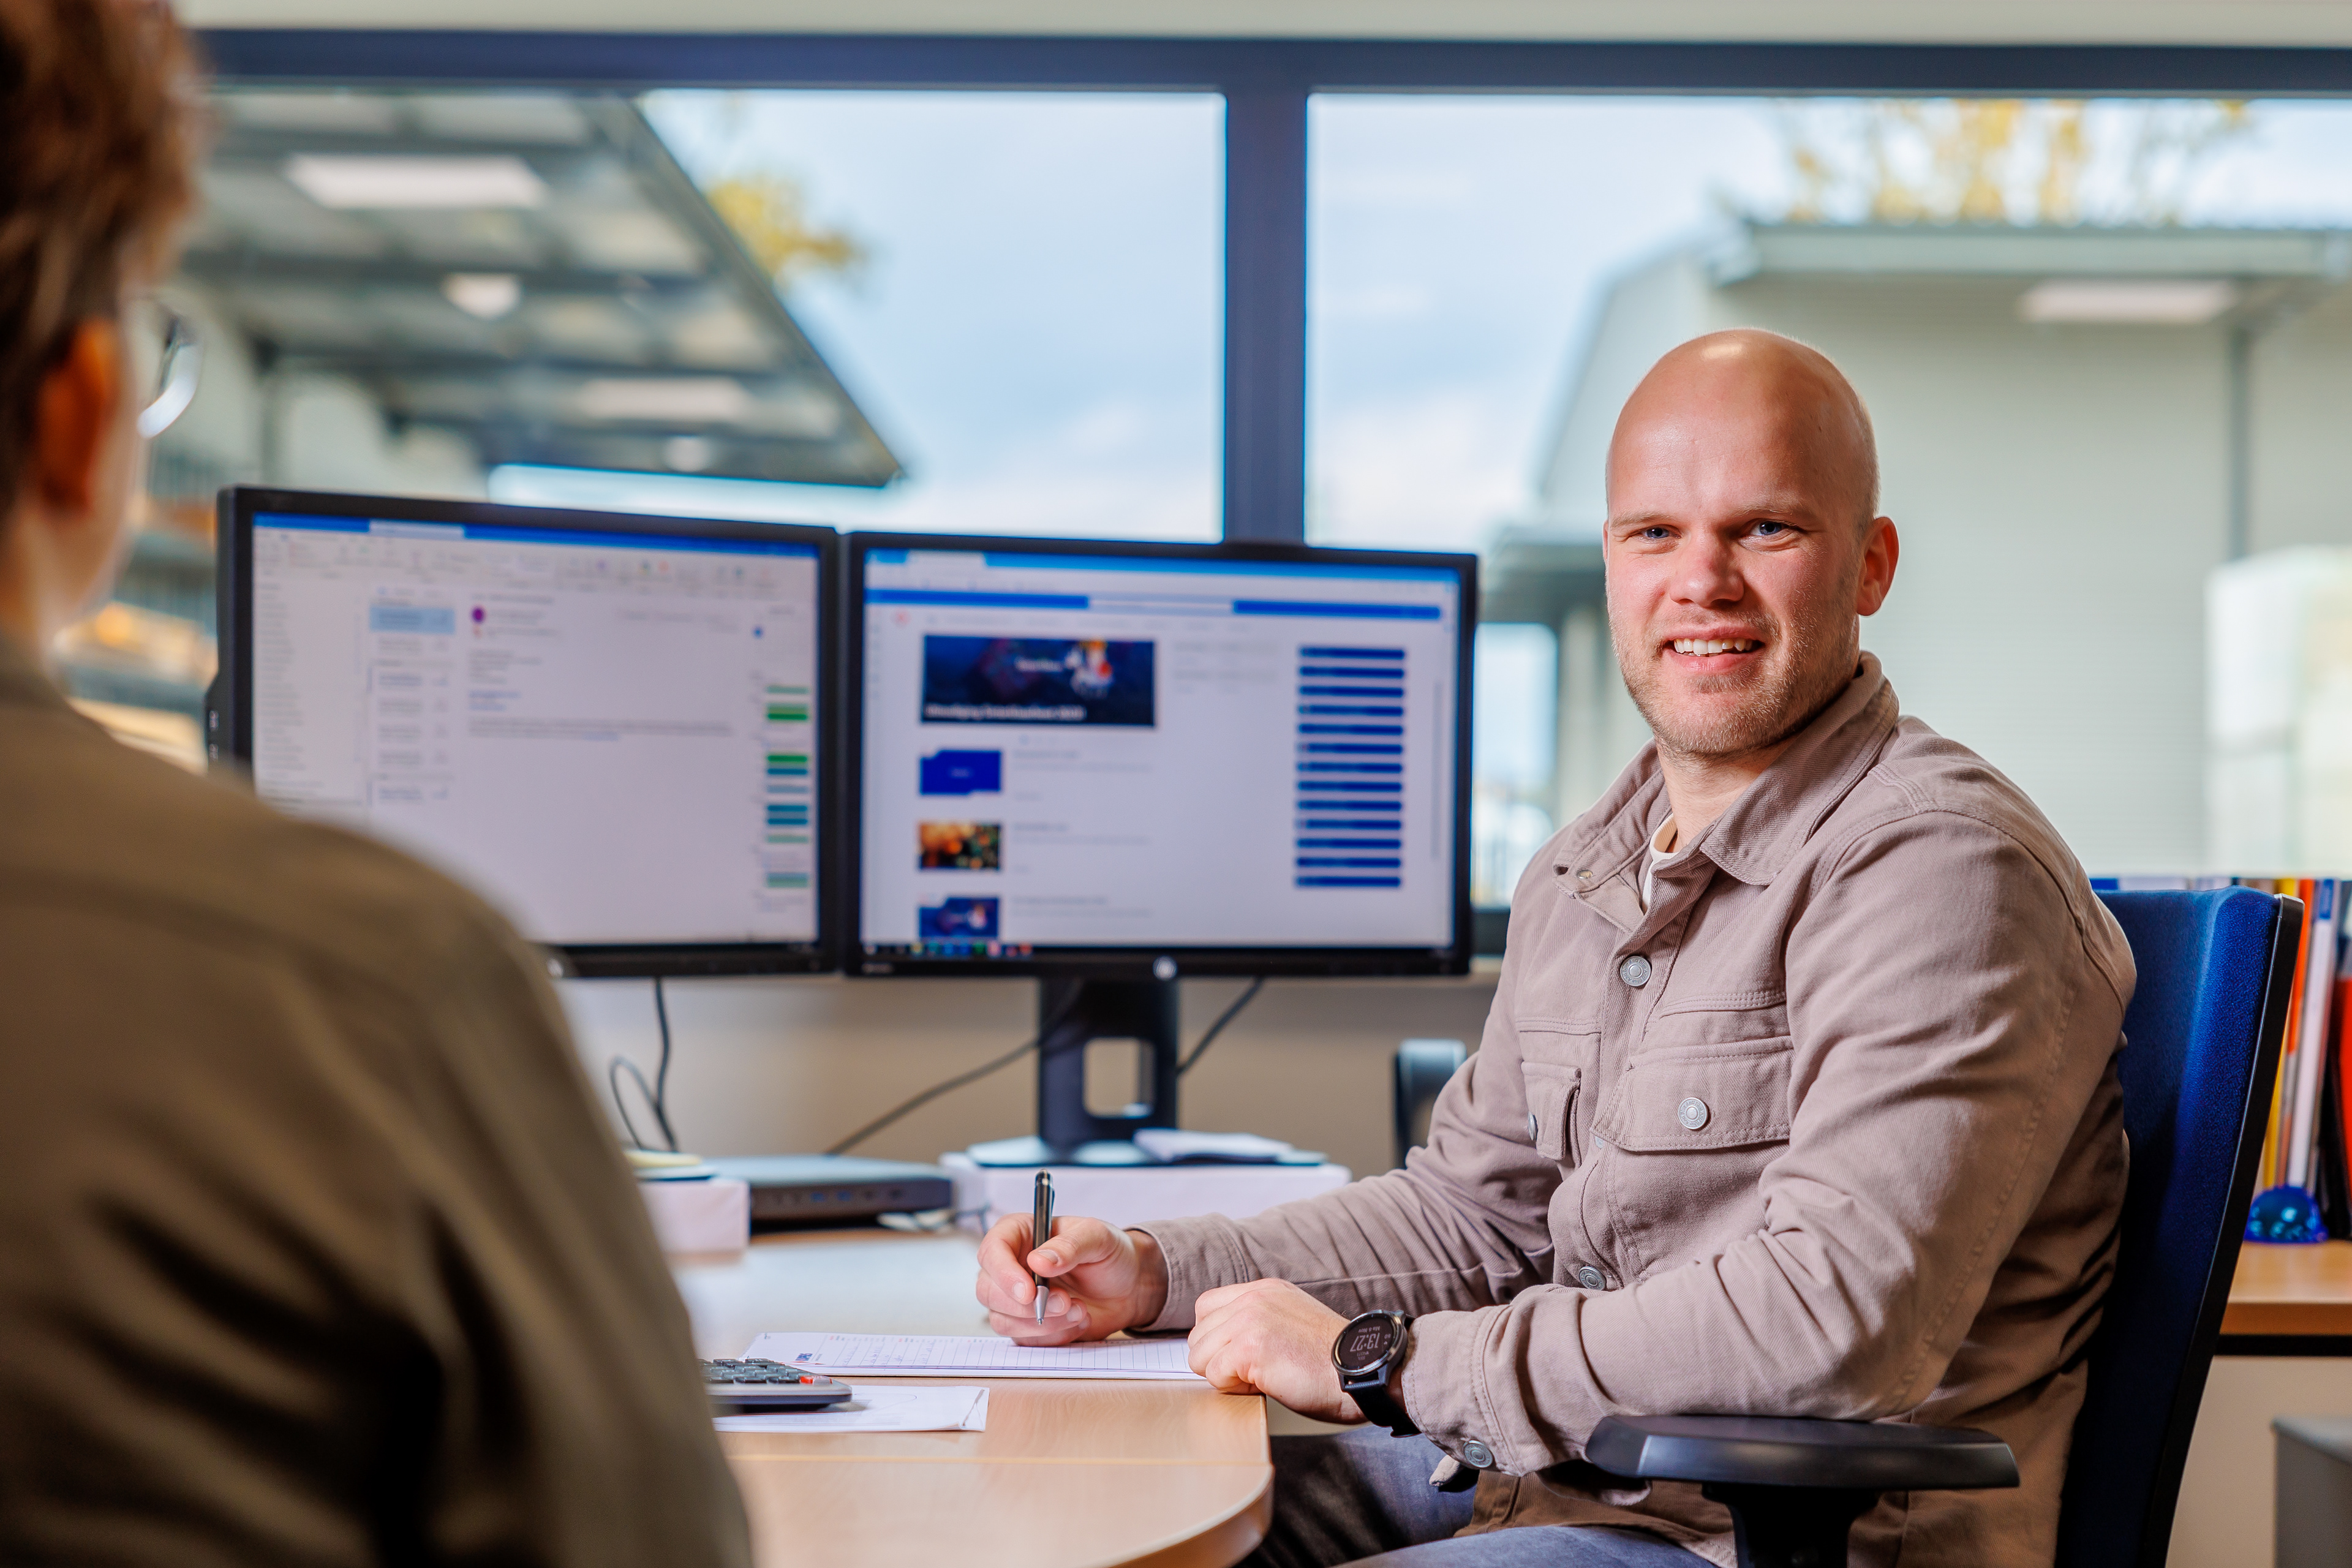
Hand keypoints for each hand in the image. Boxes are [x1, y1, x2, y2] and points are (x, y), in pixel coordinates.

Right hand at [976, 1212, 1168, 1344]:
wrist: (1128, 1287)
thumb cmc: (1110, 1253)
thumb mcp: (1098, 1237)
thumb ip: (1070, 1245)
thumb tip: (1038, 1261)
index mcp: (1020, 1234)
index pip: (991, 1251)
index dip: (1003, 1273)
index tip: (1028, 1291)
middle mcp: (1011, 1266)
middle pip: (987, 1291)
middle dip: (1025, 1305)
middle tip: (1065, 1302)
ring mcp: (1015, 1299)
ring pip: (1003, 1320)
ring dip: (1043, 1323)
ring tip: (1080, 1310)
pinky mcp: (1027, 1326)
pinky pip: (1025, 1340)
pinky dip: (1054, 1335)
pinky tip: (1079, 1320)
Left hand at [1187, 1278, 1364, 1424]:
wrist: (1363, 1369)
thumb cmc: (1332, 1360)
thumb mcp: (1291, 1321)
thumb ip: (1258, 1320)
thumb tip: (1221, 1345)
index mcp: (1263, 1290)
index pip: (1206, 1308)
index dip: (1216, 1339)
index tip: (1240, 1357)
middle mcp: (1253, 1298)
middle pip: (1198, 1335)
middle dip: (1218, 1361)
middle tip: (1254, 1372)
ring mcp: (1249, 1320)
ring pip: (1199, 1356)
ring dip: (1225, 1376)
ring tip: (1261, 1377)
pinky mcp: (1250, 1347)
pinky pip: (1214, 1375)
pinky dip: (1234, 1388)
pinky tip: (1265, 1384)